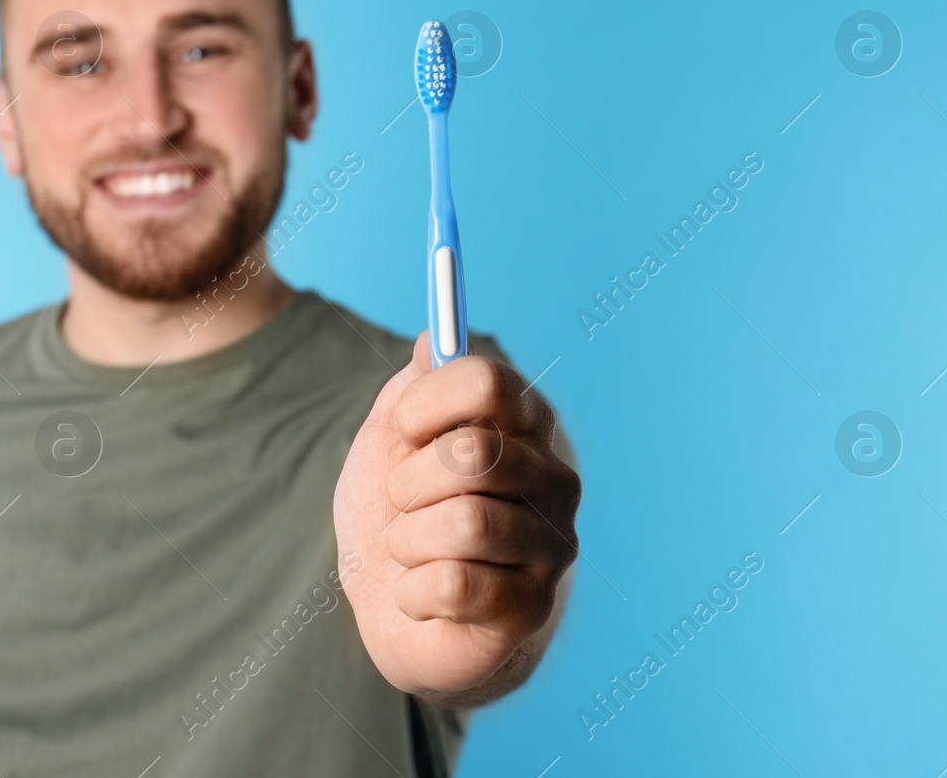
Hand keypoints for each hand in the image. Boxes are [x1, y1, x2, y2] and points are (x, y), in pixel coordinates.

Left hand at [334, 333, 579, 696]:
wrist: (392, 608)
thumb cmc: (399, 513)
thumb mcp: (391, 438)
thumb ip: (414, 385)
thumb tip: (432, 338)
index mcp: (525, 425)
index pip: (487, 383)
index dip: (424, 404)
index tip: (403, 429)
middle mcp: (555, 480)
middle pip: (472, 452)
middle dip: (408, 481)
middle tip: (404, 502)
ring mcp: (551, 545)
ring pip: (464, 522)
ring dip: (408, 539)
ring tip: (410, 550)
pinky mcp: (532, 608)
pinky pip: (454, 585)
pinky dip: (412, 591)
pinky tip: (421, 594)